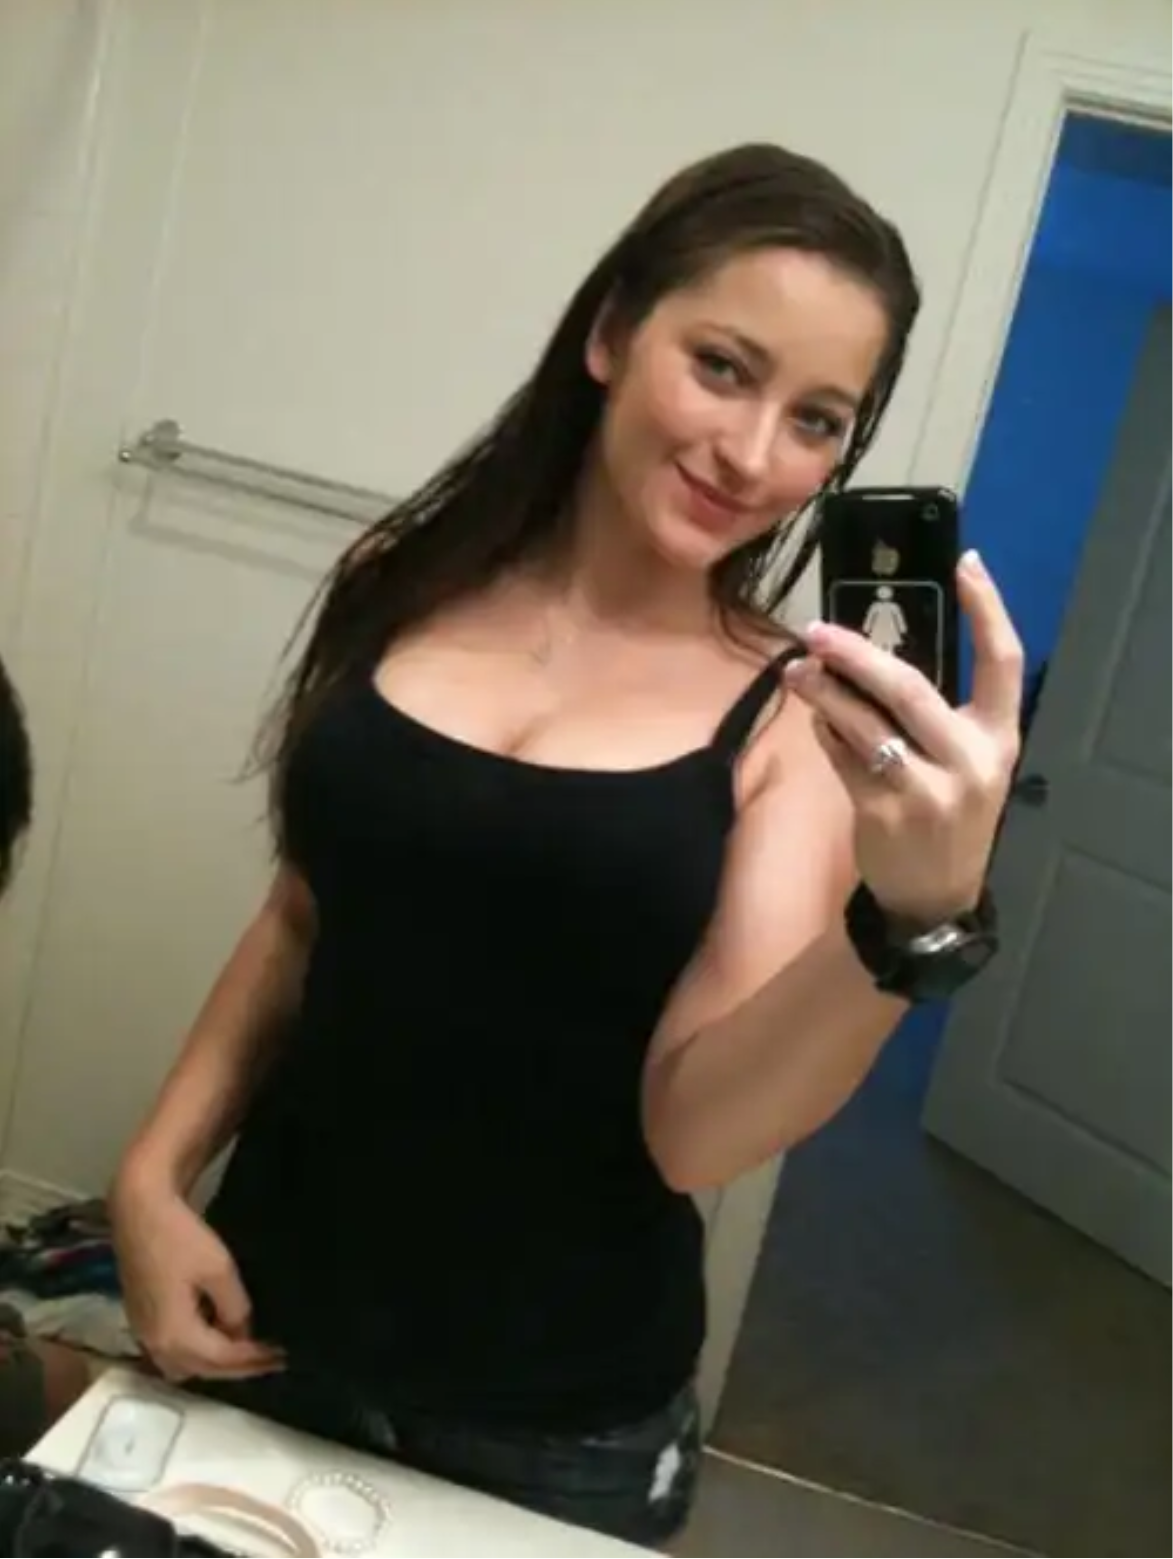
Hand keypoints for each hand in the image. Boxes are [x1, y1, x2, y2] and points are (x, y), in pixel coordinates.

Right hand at [111, 1177, 284, 1382]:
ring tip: (246, 1350)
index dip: (254, 1360)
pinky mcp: (140, 1321)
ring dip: (214, 1364)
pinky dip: (197, 1352)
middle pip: (202, 1370)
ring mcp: (144, 1334)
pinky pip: (172, 1352)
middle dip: (237, 1368)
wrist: (139, 1212)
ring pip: (185, 1366)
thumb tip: (244, 1334)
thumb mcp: (219, 1271)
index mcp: (175, 1335)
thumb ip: (236, 1309)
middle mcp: (155, 1344)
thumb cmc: (181, 1238)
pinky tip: (216, 1336)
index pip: (222, 1360)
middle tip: (269, 1359)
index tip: (282, 1357)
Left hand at [785, 549, 1022, 924]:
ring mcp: (926, 789)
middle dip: (858, 654)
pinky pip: (845, 758)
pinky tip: (816, 719)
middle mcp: (969, 760)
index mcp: (999, 738)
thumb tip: (869, 656)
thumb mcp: (965, 764)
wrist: (935, 896)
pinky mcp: (883, 812)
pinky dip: (827, 733)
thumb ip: (936, 716)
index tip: (966, 563)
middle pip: (910, 688)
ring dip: (825, 692)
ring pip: (866, 724)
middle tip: (817, 631)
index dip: (989, 610)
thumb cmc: (949, 814)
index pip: (1004, 662)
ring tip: (797, 669)